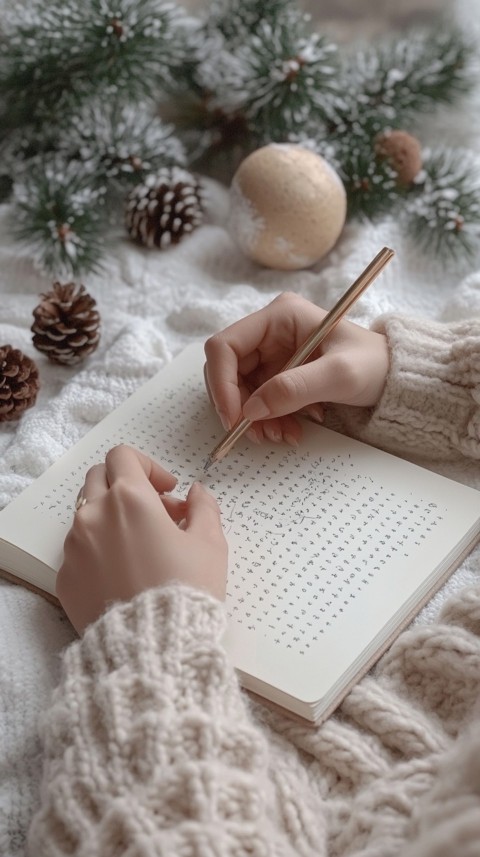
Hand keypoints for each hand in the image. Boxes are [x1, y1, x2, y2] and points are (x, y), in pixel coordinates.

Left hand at [57, 445, 227, 633]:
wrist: (154, 646)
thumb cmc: (187, 589)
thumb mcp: (210, 543)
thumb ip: (204, 507)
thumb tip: (196, 492)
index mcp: (129, 498)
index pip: (124, 456)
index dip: (148, 466)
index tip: (167, 490)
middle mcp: (94, 515)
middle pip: (100, 478)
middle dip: (126, 487)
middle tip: (155, 513)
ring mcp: (74, 546)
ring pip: (88, 515)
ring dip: (112, 519)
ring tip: (142, 547)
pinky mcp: (65, 576)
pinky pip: (80, 550)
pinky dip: (99, 551)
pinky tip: (125, 574)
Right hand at [204, 292, 388, 444]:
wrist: (394, 378)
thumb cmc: (373, 365)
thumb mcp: (339, 375)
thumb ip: (294, 389)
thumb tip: (251, 410)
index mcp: (279, 316)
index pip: (225, 345)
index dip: (221, 382)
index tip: (234, 418)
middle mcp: (269, 331)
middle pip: (228, 370)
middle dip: (239, 406)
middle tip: (257, 434)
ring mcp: (272, 354)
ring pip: (241, 390)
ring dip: (255, 419)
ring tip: (283, 435)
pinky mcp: (278, 375)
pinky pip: (258, 401)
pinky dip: (268, 421)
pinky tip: (292, 429)